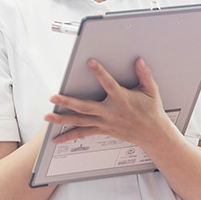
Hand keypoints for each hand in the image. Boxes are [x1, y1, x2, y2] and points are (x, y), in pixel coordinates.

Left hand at [44, 58, 174, 146]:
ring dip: (62, 118)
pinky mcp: (102, 130)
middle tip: (54, 97)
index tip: (90, 63)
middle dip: (67, 102)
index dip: (99, 72)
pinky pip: (83, 133)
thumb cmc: (151, 111)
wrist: (152, 133)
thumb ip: (144, 74)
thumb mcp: (151, 91)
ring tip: (48, 116)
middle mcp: (110, 111)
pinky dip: (69, 136)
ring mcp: (105, 122)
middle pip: (85, 107)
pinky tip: (57, 138)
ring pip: (80, 120)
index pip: (108, 84)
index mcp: (122, 99)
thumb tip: (139, 61)